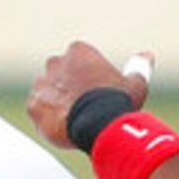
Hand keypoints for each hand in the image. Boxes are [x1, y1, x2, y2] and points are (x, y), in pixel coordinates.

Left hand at [27, 41, 150, 147]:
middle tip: (84, 105)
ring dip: (56, 102)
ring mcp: (41, 84)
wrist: (99, 125)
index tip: (97, 91)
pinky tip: (64, 127)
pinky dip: (47, 118)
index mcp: (78, 51)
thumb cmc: (119, 102)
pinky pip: (38, 110)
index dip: (88, 77)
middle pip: (60, 73)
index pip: (78, 60)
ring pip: (47, 92)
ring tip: (74, 119)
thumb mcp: (135, 83)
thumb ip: (139, 67)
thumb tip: (147, 55)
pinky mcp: (32, 105)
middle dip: (68, 86)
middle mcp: (55, 63)